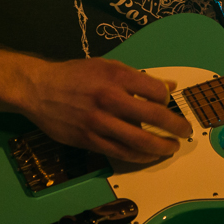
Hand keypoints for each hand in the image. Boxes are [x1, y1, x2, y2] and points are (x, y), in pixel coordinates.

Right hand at [21, 58, 192, 163]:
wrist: (38, 89)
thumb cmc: (75, 75)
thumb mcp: (107, 66)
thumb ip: (138, 78)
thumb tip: (169, 87)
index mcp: (116, 76)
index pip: (155, 91)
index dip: (167, 99)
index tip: (167, 103)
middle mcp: (109, 99)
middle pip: (153, 116)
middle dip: (175, 126)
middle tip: (185, 131)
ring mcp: (99, 122)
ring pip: (139, 140)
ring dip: (161, 147)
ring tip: (171, 147)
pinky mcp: (89, 140)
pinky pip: (120, 152)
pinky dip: (139, 156)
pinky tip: (149, 156)